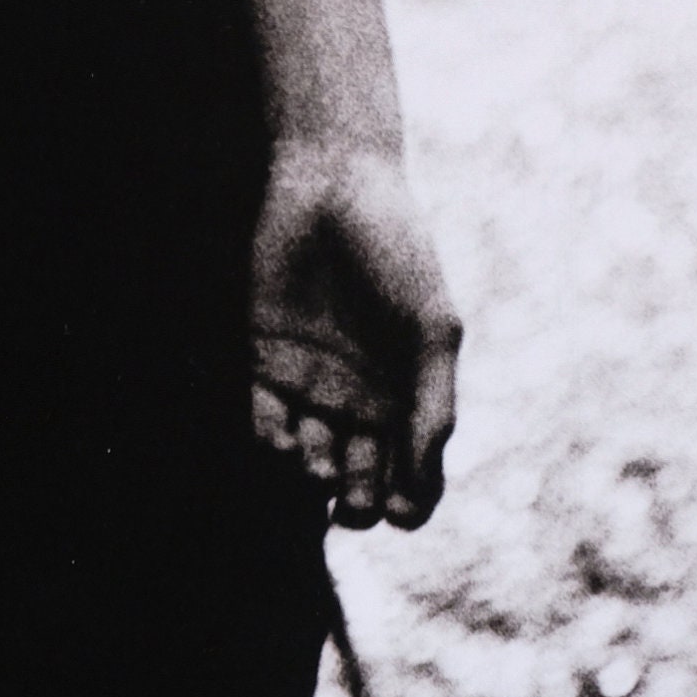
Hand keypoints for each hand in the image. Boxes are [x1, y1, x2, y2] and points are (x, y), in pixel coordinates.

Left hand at [249, 139, 459, 528]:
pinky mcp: (265, 359)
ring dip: (314, 477)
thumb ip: (432, 403)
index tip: (396, 512)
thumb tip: (421, 484)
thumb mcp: (431, 327)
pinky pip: (266, 418)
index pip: (412, 476)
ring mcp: (312, 382)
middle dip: (355, 503)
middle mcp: (361, 398)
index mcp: (409, 395)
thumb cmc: (397, 251)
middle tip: (352, 498)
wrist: (335, 185)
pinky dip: (272, 441)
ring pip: (310, 459)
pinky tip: (284, 440)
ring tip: (320, 466)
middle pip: (359, 480)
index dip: (408, 506)